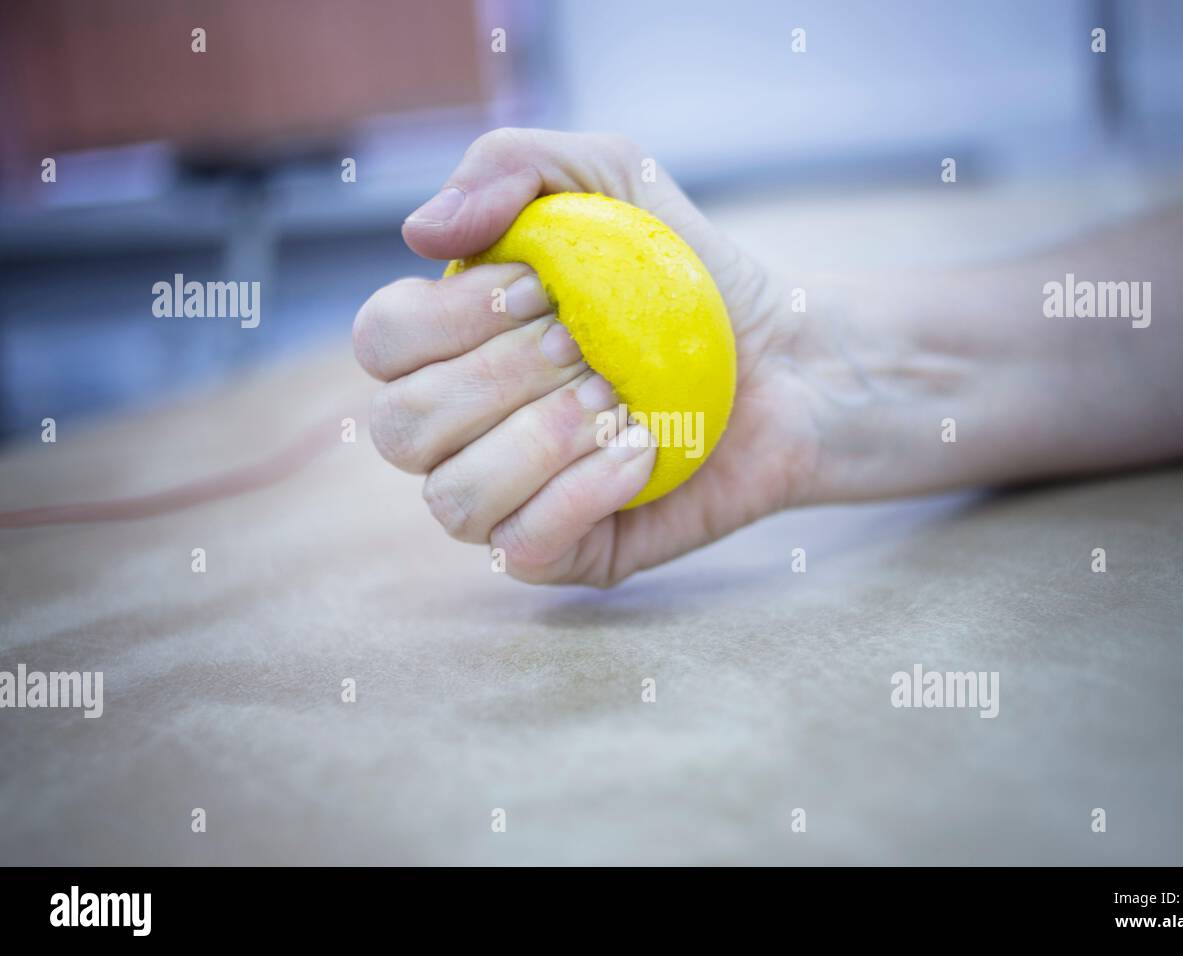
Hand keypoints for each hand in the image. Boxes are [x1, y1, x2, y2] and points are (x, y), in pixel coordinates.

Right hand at [353, 128, 830, 584]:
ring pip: (453, 499)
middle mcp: (460, 428)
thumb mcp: (612, 178)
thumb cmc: (686, 274)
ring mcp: (508, 497)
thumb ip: (511, 166)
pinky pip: (522, 548)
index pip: (381, 342)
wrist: (785, 356)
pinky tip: (641, 450)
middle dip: (504, 377)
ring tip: (617, 400)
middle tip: (587, 347)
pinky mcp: (567, 552)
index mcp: (450, 344)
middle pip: (403, 425)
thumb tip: (420, 232)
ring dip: (542, 439)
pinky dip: (584, 493)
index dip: (451, 316)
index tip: (543, 290)